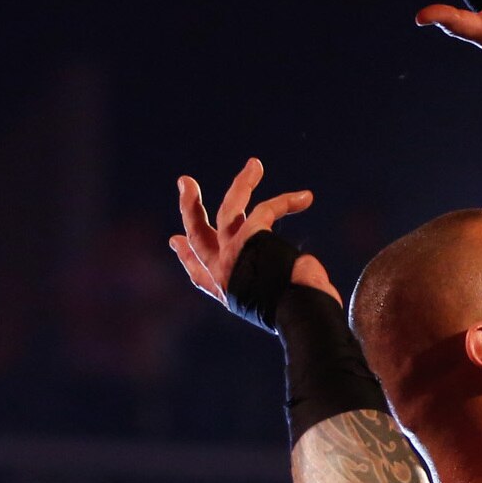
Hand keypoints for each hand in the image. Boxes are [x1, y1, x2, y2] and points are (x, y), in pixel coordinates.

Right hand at [169, 158, 334, 303]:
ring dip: (243, 184)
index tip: (176, 241)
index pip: (198, 275)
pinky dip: (286, 202)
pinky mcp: (250, 237)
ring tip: (255, 165)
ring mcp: (233, 254)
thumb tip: (285, 266)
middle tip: (185, 182)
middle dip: (189, 207)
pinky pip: (266, 210)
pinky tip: (305, 197)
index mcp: (226, 291)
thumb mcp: (272, 303)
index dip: (186, 257)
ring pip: (229, 209)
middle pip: (197, 235)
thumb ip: (266, 283)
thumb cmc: (296, 314)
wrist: (301, 316)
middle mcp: (223, 272)